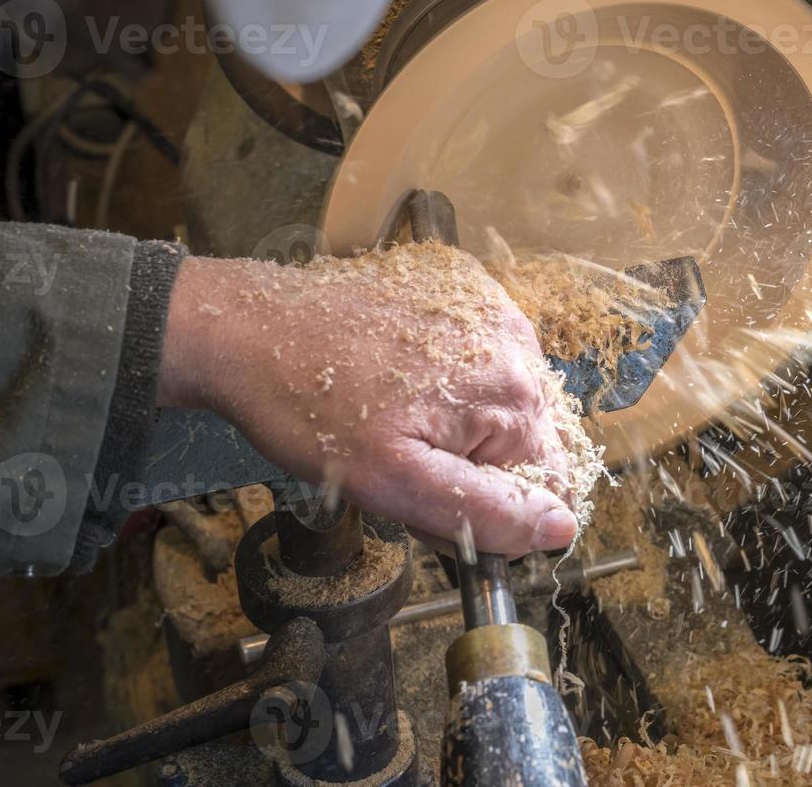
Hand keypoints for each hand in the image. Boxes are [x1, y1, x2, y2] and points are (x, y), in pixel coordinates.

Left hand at [156, 245, 581, 554]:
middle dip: (476, 464)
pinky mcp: (459, 284)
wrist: (251, 327)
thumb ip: (483, 511)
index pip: (551, 481)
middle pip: (528, 437)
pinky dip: (450, 372)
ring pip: (503, 398)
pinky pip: (480, 351)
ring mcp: (488, 304)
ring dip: (463, 421)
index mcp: (512, 393)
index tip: (435, 498)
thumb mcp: (392, 482)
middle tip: (405, 461)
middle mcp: (516, 339)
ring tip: (397, 418)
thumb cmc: (311, 408)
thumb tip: (560, 526)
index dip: (496, 508)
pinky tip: (399, 376)